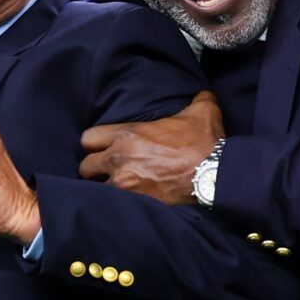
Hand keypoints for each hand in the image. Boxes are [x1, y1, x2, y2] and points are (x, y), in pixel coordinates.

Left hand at [78, 91, 223, 204]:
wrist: (214, 174)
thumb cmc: (204, 142)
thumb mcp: (201, 111)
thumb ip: (196, 99)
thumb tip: (203, 94)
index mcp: (127, 134)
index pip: (88, 138)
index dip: (94, 143)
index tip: (103, 147)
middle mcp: (119, 159)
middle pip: (85, 167)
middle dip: (94, 168)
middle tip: (106, 170)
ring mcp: (124, 184)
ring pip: (96, 189)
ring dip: (104, 188)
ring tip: (116, 188)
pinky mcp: (134, 203)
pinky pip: (112, 205)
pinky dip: (117, 204)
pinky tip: (125, 202)